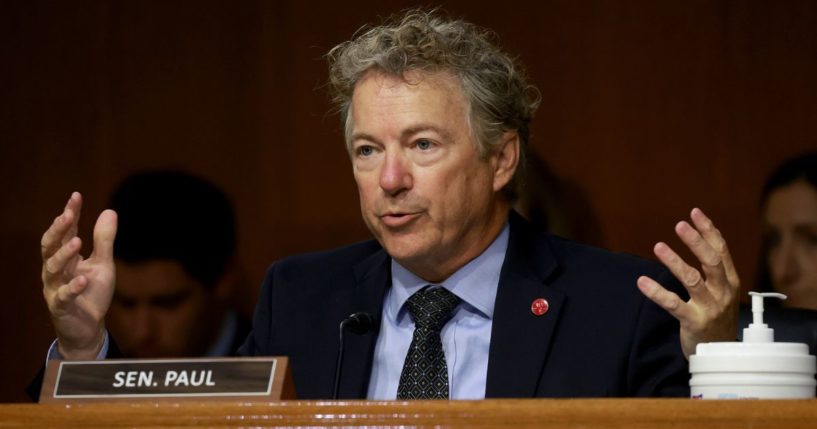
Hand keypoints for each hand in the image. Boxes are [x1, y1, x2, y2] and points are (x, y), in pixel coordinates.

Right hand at [41, 192, 116, 358]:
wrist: (89, 327)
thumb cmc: (92, 293)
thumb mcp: (103, 264)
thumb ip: (104, 241)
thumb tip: (110, 211)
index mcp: (66, 257)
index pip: (65, 232)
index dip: (69, 214)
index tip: (76, 196)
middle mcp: (55, 270)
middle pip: (50, 246)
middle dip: (58, 230)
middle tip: (67, 215)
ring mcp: (55, 288)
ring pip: (51, 269)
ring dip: (63, 255)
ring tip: (76, 243)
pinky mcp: (61, 307)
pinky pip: (62, 296)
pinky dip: (72, 287)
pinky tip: (82, 278)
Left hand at [637, 208, 739, 358]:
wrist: (721, 353)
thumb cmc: (718, 316)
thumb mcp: (722, 290)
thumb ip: (714, 268)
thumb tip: (703, 235)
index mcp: (730, 281)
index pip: (721, 250)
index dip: (708, 231)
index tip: (694, 212)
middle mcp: (723, 292)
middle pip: (711, 262)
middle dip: (696, 241)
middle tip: (680, 225)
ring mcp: (710, 308)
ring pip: (692, 280)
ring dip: (675, 262)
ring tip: (658, 246)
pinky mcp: (694, 322)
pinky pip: (673, 304)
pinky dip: (657, 292)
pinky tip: (642, 281)